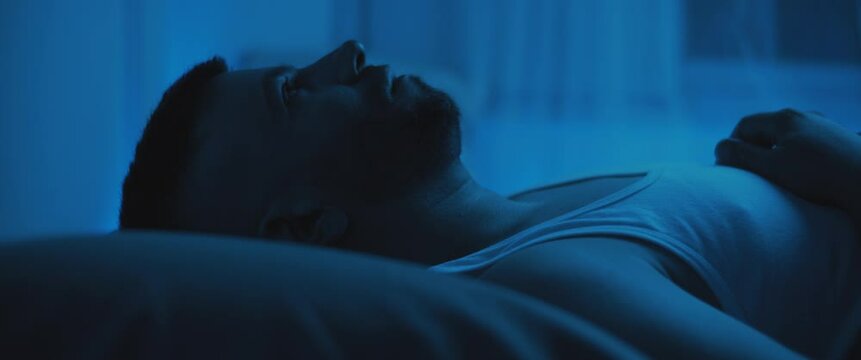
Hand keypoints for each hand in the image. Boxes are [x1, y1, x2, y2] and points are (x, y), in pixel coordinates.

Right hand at [715, 109, 860, 219]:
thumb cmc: (820, 177)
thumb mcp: (771, 168)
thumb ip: (741, 157)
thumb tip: (720, 148)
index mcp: (784, 118)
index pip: (744, 126)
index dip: (732, 147)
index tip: (731, 170)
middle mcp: (806, 116)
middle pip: (767, 130)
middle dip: (754, 151)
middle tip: (752, 177)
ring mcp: (826, 127)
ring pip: (789, 139)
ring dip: (777, 156)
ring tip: (781, 180)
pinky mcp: (842, 141)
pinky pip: (810, 146)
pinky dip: (799, 159)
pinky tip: (807, 178)